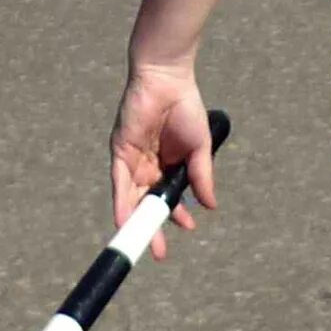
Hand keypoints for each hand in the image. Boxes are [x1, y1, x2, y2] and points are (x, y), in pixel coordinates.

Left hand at [110, 61, 214, 260]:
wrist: (168, 79)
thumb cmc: (185, 107)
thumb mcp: (199, 148)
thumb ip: (202, 176)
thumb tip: (210, 205)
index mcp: (167, 164)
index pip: (168, 197)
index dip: (175, 215)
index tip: (187, 228)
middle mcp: (148, 166)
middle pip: (147, 203)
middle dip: (152, 227)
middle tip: (159, 251)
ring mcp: (133, 159)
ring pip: (132, 197)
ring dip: (135, 221)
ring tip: (141, 243)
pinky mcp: (121, 150)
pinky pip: (119, 181)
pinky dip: (121, 201)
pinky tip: (124, 220)